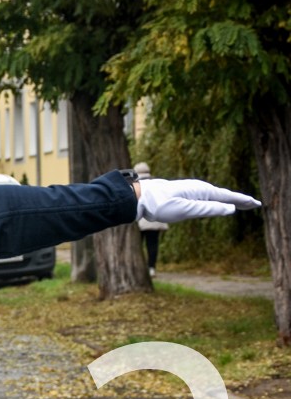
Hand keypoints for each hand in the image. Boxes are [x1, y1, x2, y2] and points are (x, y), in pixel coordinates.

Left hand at [136, 178, 260, 223]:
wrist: (141, 197)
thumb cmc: (162, 205)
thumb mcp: (187, 210)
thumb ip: (209, 209)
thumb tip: (230, 209)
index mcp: (202, 191)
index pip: (228, 197)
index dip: (243, 201)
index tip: (257, 203)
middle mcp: (199, 188)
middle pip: (224, 195)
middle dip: (239, 200)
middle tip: (255, 204)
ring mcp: (192, 190)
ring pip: (215, 196)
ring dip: (229, 200)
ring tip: (240, 204)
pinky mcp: (185, 193)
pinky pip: (206, 197)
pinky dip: (216, 200)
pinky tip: (216, 203)